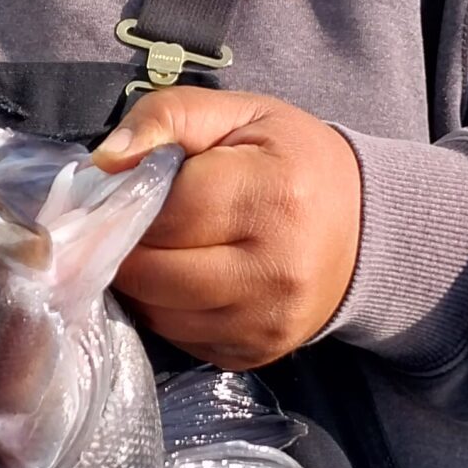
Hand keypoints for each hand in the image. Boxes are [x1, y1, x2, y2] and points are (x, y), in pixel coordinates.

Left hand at [92, 89, 363, 369]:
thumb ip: (167, 118)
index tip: (123, 189)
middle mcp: (275, 269)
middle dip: (126, 245)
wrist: (363, 228)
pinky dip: (164, 311)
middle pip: (154, 271)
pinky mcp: (256, 353)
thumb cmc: (289, 161)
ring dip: (140, 283)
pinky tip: (180, 278)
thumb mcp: (237, 114)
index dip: (130, 201)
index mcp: (274, 196)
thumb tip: (104, 162)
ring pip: (159, 313)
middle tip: (127, 222)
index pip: (167, 212)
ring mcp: (267, 320)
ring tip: (154, 248)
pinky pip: (179, 339)